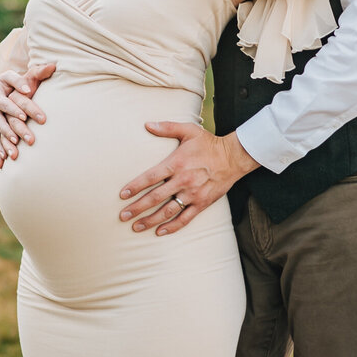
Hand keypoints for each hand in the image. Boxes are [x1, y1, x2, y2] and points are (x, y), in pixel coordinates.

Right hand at [0, 62, 55, 166]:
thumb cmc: (9, 82)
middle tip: (29, 140)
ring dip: (5, 145)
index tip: (24, 117)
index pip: (6, 102)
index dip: (14, 109)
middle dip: (13, 131)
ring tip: (15, 155)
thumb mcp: (17, 75)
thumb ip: (35, 71)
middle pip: (1, 121)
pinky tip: (2, 164)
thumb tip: (52, 68)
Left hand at [119, 122, 258, 233]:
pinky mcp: (202, 203)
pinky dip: (172, 227)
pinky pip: (185, 218)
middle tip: (122, 216)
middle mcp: (183, 181)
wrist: (234, 157)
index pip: (150, 177)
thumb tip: (147, 124)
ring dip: (150, 220)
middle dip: (137, 208)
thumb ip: (167, 127)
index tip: (122, 195)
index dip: (135, 187)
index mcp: (176, 163)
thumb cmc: (209, 143)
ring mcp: (193, 194)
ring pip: (168, 211)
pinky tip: (159, 232)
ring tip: (136, 227)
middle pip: (155, 198)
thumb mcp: (189, 130)